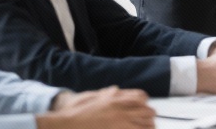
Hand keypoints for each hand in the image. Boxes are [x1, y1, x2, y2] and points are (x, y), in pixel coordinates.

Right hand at [38, 86, 153, 128]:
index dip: (145, 104)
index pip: (140, 98)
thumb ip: (105, 94)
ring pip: (144, 125)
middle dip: (149, 118)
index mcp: (115, 99)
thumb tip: (115, 89)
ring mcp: (119, 124)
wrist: (66, 125)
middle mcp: (120, 111)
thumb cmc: (77, 111)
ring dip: (147, 127)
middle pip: (146, 112)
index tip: (145, 109)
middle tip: (149, 123)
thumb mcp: (92, 98)